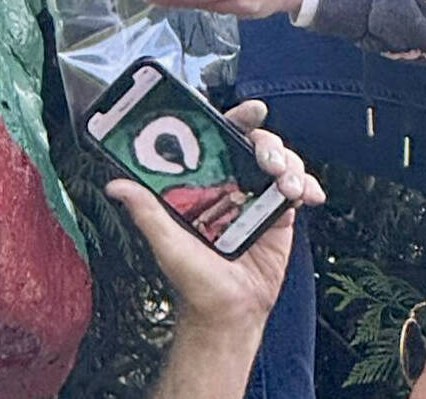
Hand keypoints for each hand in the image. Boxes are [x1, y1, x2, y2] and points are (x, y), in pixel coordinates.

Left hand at [107, 100, 325, 329]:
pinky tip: (309, 196)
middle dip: (268, 142)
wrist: (229, 313)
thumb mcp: (166, 244)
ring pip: (280, 161)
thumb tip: (116, 186)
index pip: (219, 138)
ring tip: (286, 188)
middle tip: (268, 159)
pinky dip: (308, 185)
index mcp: (202, 183)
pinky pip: (299, 188)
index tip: (251, 111)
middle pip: (254, 143)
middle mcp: (229, 185)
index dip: (235, 118)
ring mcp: (256, 197)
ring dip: (290, 164)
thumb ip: (146, 211)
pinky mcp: (279, 216)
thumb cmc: (193, 281)